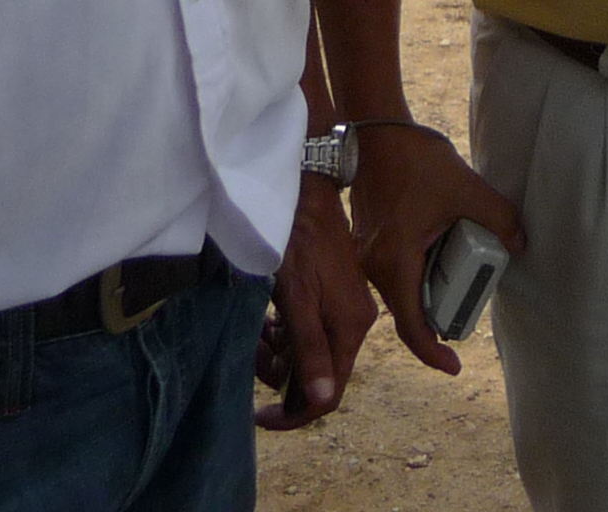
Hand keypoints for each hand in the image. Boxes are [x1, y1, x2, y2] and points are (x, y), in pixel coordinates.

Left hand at [255, 179, 374, 429]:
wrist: (305, 193)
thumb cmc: (296, 243)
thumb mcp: (296, 300)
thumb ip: (310, 349)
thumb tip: (321, 400)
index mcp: (351, 328)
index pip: (329, 394)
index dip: (295, 414)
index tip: (260, 415)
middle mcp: (356, 323)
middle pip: (320, 374)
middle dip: (282, 378)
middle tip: (250, 361)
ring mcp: (346, 308)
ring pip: (313, 353)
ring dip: (282, 355)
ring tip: (256, 337)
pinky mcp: (335, 295)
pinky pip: (312, 331)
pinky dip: (289, 335)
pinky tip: (270, 321)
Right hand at [345, 124, 523, 374]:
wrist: (376, 130)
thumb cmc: (415, 160)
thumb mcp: (466, 189)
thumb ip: (498, 218)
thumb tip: (521, 244)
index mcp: (394, 262)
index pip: (411, 326)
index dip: (433, 352)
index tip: (454, 366)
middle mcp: (373, 265)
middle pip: (406, 311)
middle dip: (437, 320)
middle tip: (469, 315)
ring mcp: (365, 255)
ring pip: (400, 292)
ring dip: (428, 294)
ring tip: (461, 279)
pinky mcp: (367, 241)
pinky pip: (394, 272)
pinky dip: (418, 275)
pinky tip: (441, 255)